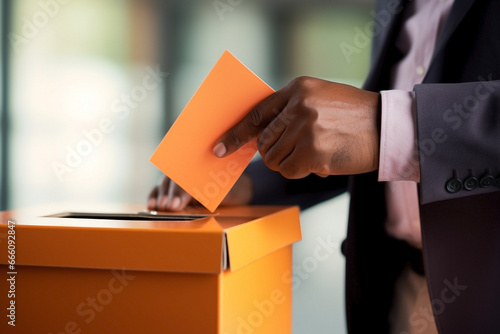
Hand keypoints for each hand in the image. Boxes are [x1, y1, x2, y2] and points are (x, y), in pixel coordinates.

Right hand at [147, 173, 253, 210]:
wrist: (239, 189)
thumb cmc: (234, 188)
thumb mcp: (229, 190)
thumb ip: (216, 192)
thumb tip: (201, 196)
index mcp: (202, 161)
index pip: (188, 173)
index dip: (182, 188)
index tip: (178, 201)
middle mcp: (189, 166)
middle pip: (175, 176)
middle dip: (171, 193)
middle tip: (170, 207)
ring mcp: (180, 176)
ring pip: (166, 181)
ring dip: (161, 195)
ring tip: (160, 208)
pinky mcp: (174, 186)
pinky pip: (161, 188)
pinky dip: (155, 195)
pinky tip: (152, 205)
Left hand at [213, 76, 380, 177]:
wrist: (388, 126)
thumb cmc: (353, 115)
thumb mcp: (320, 98)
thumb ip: (290, 110)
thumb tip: (259, 135)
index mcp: (298, 89)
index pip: (256, 114)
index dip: (235, 134)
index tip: (220, 148)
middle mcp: (299, 106)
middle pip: (264, 142)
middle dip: (272, 152)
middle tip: (292, 152)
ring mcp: (306, 129)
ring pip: (274, 159)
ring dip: (288, 162)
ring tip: (312, 153)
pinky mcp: (314, 152)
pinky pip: (290, 170)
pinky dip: (300, 170)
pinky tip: (319, 161)